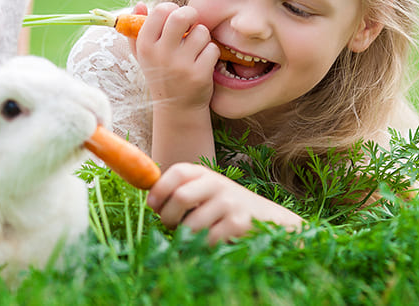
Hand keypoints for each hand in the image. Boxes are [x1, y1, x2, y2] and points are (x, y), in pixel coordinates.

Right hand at [128, 2, 219, 112]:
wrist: (177, 109)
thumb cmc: (161, 75)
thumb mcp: (144, 55)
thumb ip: (137, 29)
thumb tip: (140, 3)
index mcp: (145, 45)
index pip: (161, 10)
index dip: (173, 8)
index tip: (176, 17)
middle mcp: (161, 54)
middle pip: (182, 15)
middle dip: (191, 14)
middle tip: (193, 23)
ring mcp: (180, 66)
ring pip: (201, 32)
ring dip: (203, 37)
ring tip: (196, 48)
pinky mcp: (199, 75)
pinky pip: (212, 49)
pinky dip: (211, 53)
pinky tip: (203, 61)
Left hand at [147, 163, 303, 243]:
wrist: (267, 218)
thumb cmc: (225, 207)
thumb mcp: (205, 192)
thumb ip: (182, 191)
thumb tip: (151, 202)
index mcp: (205, 174)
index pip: (177, 172)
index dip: (160, 189)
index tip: (153, 206)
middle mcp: (218, 184)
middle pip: (180, 197)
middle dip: (168, 218)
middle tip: (170, 226)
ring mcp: (229, 203)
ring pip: (191, 225)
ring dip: (184, 236)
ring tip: (191, 236)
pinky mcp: (238, 224)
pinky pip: (207, 240)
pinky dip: (202, 246)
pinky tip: (209, 242)